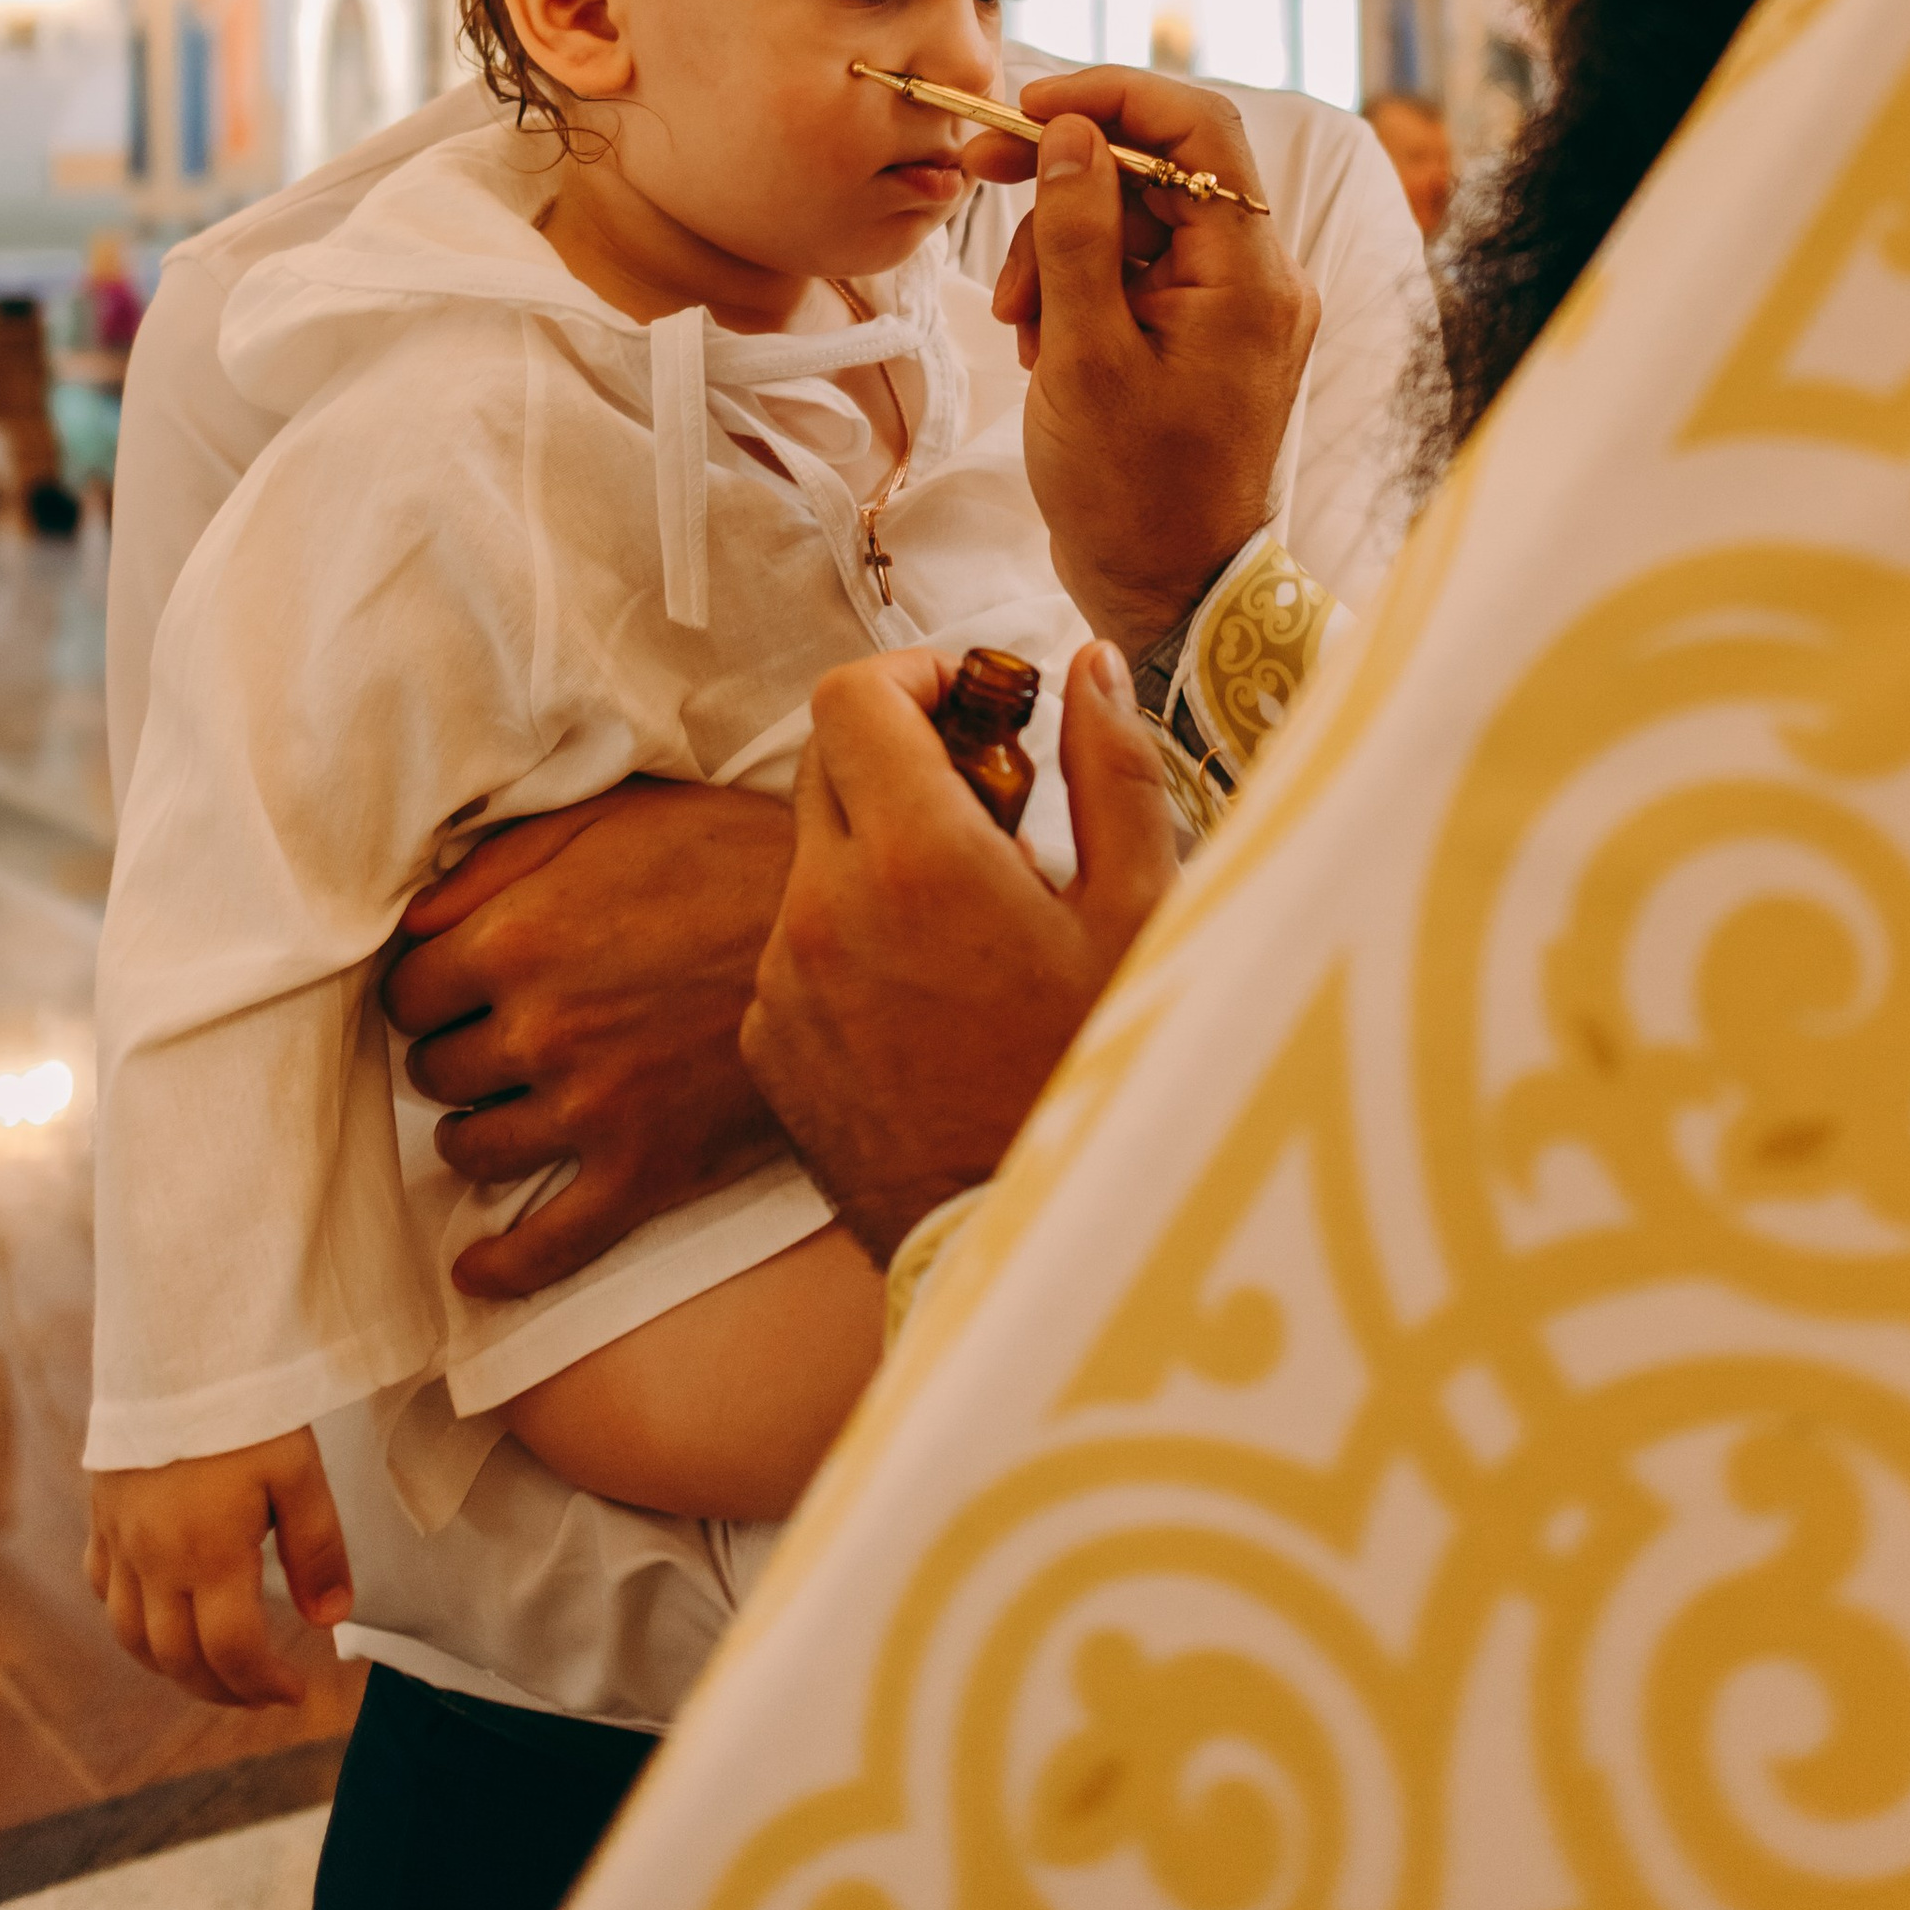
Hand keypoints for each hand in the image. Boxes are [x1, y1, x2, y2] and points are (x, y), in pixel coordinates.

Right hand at [85, 1426, 349, 1709]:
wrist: (173, 1347)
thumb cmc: (244, 1406)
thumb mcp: (298, 1470)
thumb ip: (316, 1549)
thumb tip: (330, 1621)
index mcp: (208, 1556)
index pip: (232, 1653)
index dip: (263, 1686)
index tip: (295, 1693)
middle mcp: (154, 1562)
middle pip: (179, 1660)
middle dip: (223, 1690)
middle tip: (261, 1692)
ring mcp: (120, 1543)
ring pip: (133, 1638)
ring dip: (174, 1668)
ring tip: (216, 1669)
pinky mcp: (101, 1518)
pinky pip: (105, 1591)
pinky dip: (131, 1622)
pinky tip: (159, 1616)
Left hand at [381, 777, 795, 1299]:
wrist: (850, 928)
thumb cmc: (729, 855)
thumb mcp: (612, 816)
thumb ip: (496, 861)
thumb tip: (409, 919)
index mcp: (518, 938)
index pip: (407, 992)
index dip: (432, 985)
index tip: (461, 983)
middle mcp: (539, 1031)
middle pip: (435, 1071)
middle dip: (457, 1050)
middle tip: (500, 1033)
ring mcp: (591, 1111)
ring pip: (474, 1151)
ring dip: (479, 1130)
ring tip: (510, 1104)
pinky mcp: (646, 1172)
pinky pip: (549, 1245)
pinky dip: (503, 1266)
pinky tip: (475, 1267)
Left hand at [743, 641, 1176, 1264]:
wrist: (1028, 1246)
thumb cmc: (1105, 1079)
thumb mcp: (1141, 915)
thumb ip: (1111, 769)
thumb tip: (1085, 662)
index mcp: (917, 859)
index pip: (852, 697)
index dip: (911, 675)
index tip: (972, 703)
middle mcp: (824, 909)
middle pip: (825, 763)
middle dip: (899, 753)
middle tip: (987, 797)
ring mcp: (785, 982)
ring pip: (812, 857)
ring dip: (878, 849)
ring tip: (972, 916)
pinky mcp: (768, 1046)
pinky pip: (799, 945)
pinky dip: (854, 934)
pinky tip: (933, 991)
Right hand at [987, 74, 1318, 656]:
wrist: (1163, 593)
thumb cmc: (1127, 492)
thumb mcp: (1084, 355)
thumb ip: (1078, 232)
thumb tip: (1070, 132)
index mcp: (1249, 277)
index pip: (1199, 130)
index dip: (1111, 96)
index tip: (1026, 109)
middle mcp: (1259, 280)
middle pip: (1159, 172)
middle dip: (1064, 179)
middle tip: (978, 175)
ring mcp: (1234, 310)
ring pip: (1137, 222)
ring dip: (1060, 247)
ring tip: (1016, 318)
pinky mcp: (1203, 338)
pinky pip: (1138, 273)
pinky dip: (1080, 287)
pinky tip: (1041, 341)